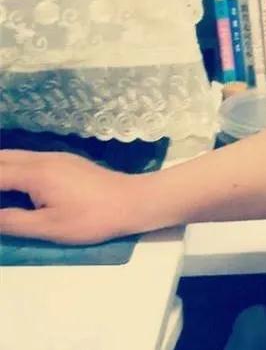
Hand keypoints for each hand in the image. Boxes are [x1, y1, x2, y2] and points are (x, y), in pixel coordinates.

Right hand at [0, 149, 147, 244]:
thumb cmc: (92, 218)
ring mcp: (56, 157)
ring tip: (0, 194)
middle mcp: (43, 159)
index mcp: (36, 174)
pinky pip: (27, 159)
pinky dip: (10, 167)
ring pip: (14, 156)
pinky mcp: (65, 162)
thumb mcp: (48, 228)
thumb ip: (12, 221)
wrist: (133, 201)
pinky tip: (8, 183)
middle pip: (2, 158)